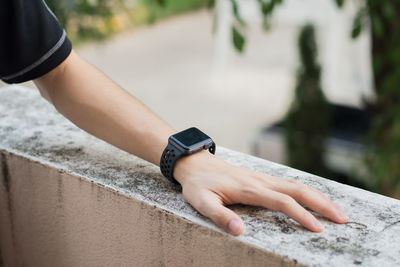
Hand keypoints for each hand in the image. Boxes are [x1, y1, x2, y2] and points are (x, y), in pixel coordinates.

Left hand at [174, 151, 348, 235]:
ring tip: (337, 209)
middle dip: (321, 203)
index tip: (318, 229)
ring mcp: (262, 177)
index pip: (281, 202)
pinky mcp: (261, 178)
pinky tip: (314, 197)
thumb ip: (220, 216)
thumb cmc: (198, 184)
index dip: (301, 215)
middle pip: (297, 190)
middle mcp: (260, 181)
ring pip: (296, 184)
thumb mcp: (202, 202)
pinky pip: (288, 182)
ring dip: (318, 196)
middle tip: (342, 218)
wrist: (196, 163)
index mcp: (248, 189)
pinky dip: (306, 190)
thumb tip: (240, 231)